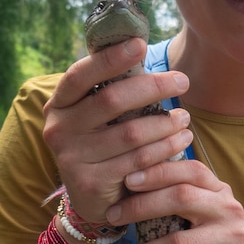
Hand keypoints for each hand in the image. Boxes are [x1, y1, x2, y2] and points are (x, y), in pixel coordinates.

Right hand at [42, 38, 191, 222]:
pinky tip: (181, 140)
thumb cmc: (102, 144)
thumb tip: (139, 46)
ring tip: (185, 117)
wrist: (91, 199)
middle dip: (152, 87)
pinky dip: (165, 148)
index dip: (110, 58)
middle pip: (111, 100)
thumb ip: (109, 89)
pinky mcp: (91, 183)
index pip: (80, 74)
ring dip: (165, 122)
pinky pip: (139, 160)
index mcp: (58, 104)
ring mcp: (72, 158)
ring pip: (131, 133)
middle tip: (182, 81)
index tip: (140, 44)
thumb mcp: (96, 117)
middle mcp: (59, 129)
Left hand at [103, 160, 243, 243]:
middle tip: (111, 217)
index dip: (159, 172)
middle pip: (182, 198)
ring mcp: (234, 239)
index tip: (127, 180)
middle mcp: (229, 209)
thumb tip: (126, 185)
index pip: (191, 171)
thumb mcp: (198, 217)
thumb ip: (175, 200)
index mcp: (219, 190)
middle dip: (141, 207)